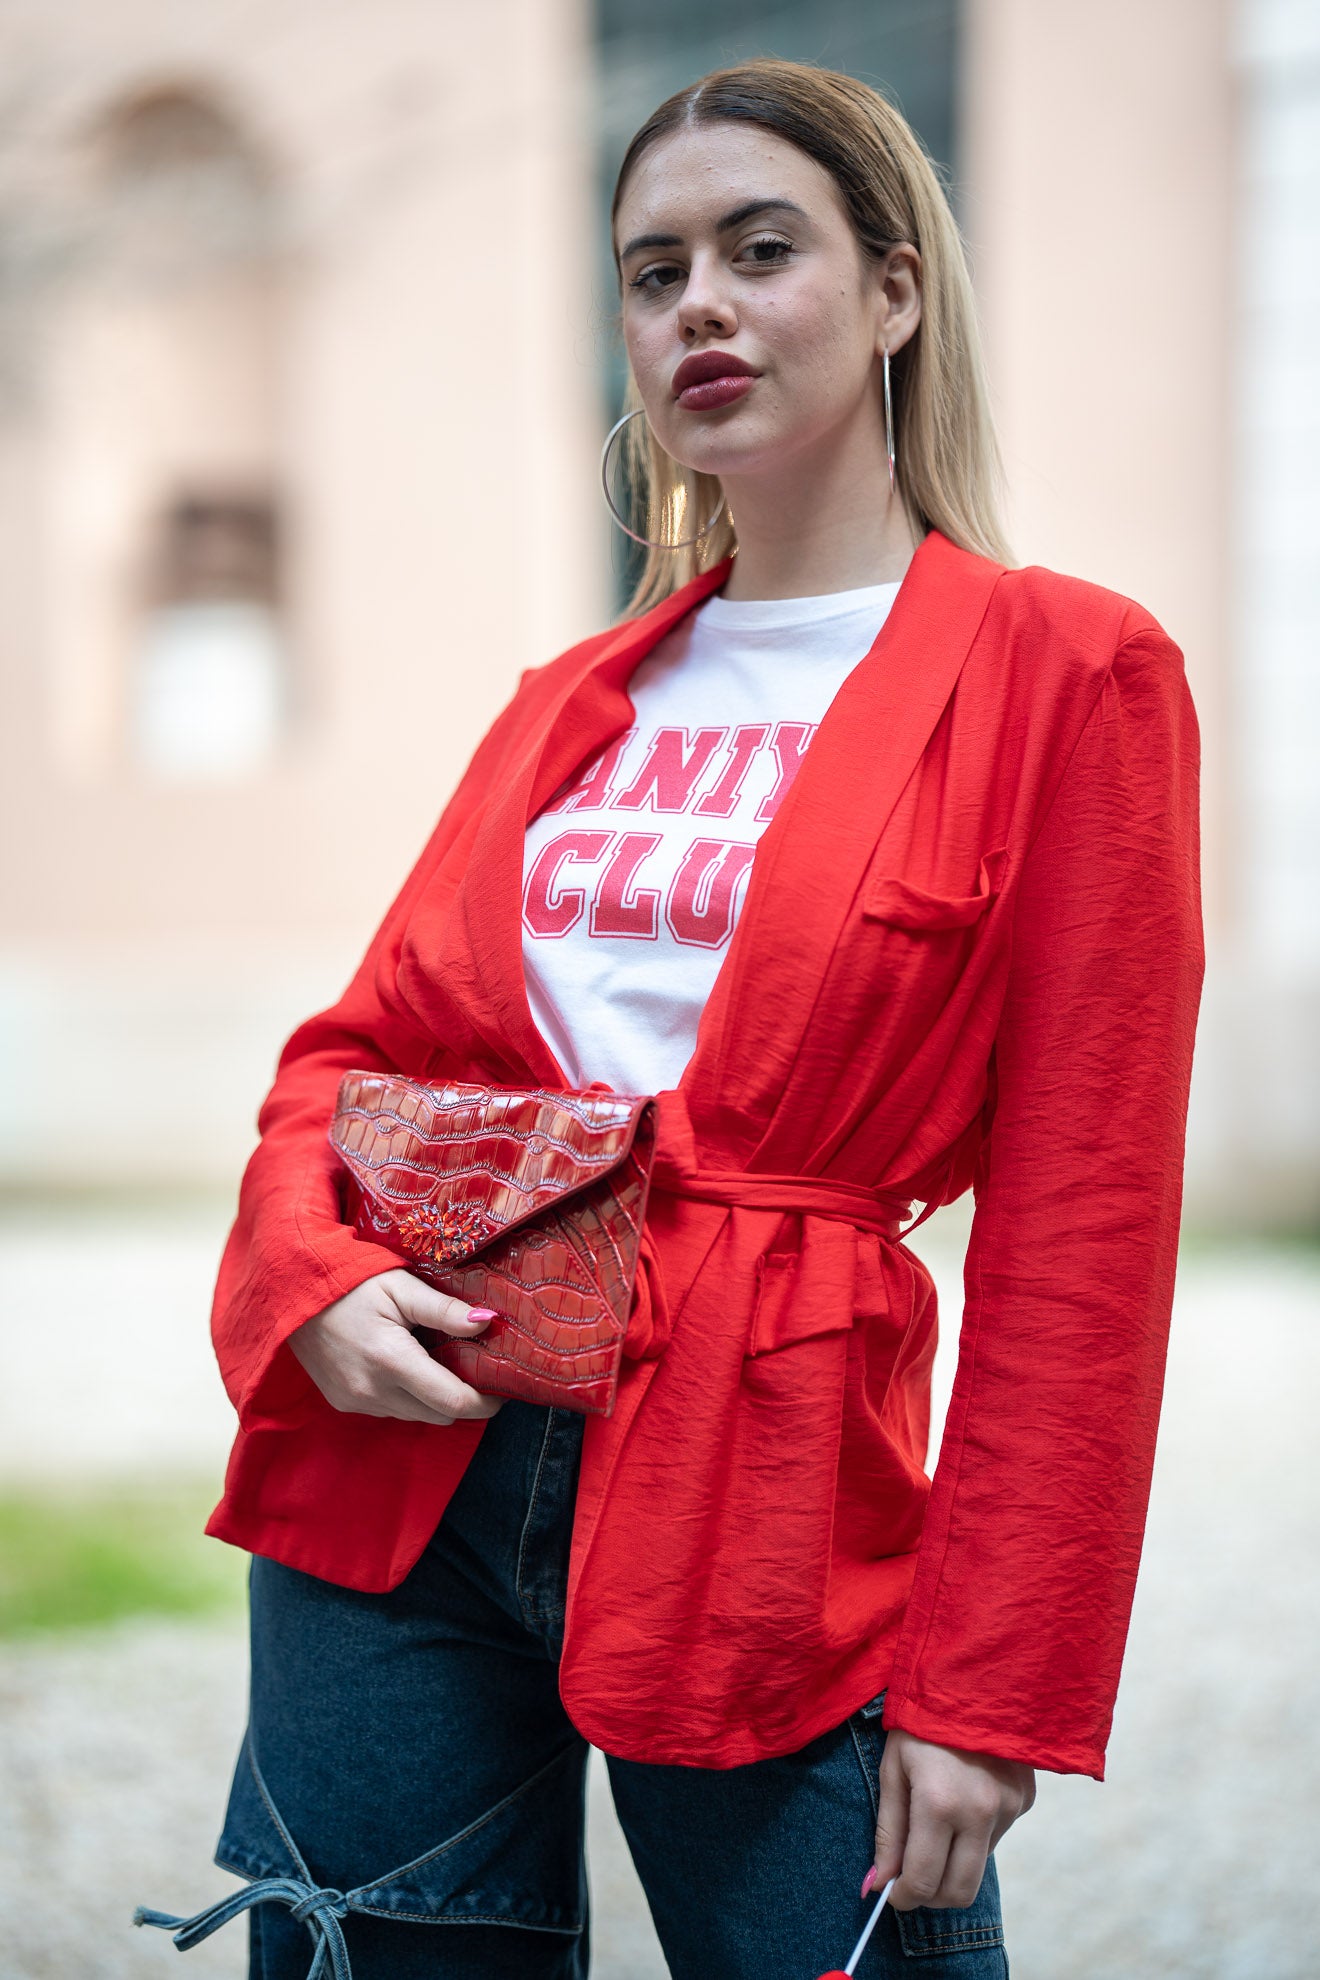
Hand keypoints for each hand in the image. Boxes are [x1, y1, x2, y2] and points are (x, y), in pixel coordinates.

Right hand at [288, 1269, 505, 1425]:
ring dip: (432, 1398)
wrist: (292, 1290)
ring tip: (437, 1360)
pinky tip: (405, 1365)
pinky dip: (406, 1396)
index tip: (502, 1388)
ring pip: (415, 1415)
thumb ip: (444, 1310)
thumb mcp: (401, 1287)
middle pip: (439, 1415)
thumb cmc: (351, 1282)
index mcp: (392, 1362)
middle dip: (462, 1398)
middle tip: (474, 1367)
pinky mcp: (342, 1402)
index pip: (454, 1403)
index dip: (486, 1402)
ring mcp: (355, 1401)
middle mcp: (373, 1391)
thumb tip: (487, 1324)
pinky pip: (390, 1410)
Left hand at [868, 1729, 1034, 1909]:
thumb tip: (876, 1887)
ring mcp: (1009, 1808)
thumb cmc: (921, 1722)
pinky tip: (963, 1799)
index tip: (890, 1893)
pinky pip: (996, 1838)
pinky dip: (974, 1836)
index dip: (902, 1896)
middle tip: (911, 1878)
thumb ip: (887, 1834)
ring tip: (935, 1824)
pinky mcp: (1026, 1801)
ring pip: (979, 1867)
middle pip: (959, 1892)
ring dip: (953, 1864)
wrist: (973, 1676)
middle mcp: (981, 1812)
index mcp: (940, 1802)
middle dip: (931, 1896)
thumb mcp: (893, 1771)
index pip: (923, 1881)